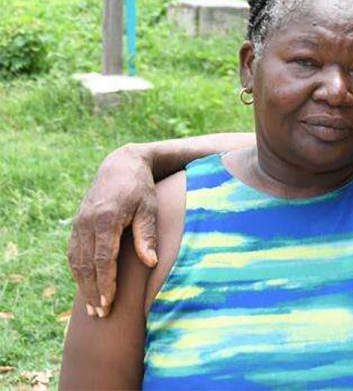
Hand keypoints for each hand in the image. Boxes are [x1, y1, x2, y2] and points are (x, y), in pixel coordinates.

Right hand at [67, 143, 158, 316]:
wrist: (121, 165)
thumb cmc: (141, 188)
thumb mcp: (149, 208)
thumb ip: (147, 235)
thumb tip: (151, 263)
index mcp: (106, 219)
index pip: (103, 259)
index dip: (105, 283)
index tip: (109, 303)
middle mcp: (87, 223)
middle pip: (85, 265)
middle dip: (92, 291)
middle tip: (100, 314)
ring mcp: (79, 224)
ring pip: (75, 261)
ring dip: (83, 285)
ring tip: (92, 307)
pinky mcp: (77, 224)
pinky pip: (73, 253)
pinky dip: (78, 272)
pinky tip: (86, 286)